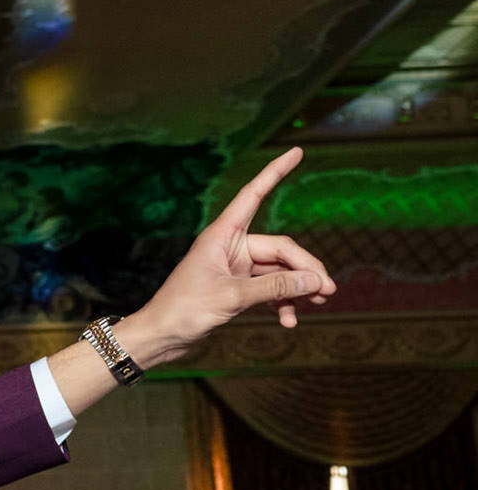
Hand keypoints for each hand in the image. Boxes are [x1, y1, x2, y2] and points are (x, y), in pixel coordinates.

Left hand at [119, 148, 336, 367]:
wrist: (159, 338)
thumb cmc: (182, 311)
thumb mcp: (231, 297)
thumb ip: (274, 287)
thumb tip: (315, 281)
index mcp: (222, 235)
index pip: (254, 195)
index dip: (275, 172)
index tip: (296, 152)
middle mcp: (230, 247)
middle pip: (281, 249)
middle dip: (305, 269)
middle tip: (328, 291)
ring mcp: (234, 268)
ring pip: (279, 271)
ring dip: (297, 288)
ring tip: (319, 303)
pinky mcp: (236, 288)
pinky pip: (269, 289)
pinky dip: (281, 302)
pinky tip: (288, 321)